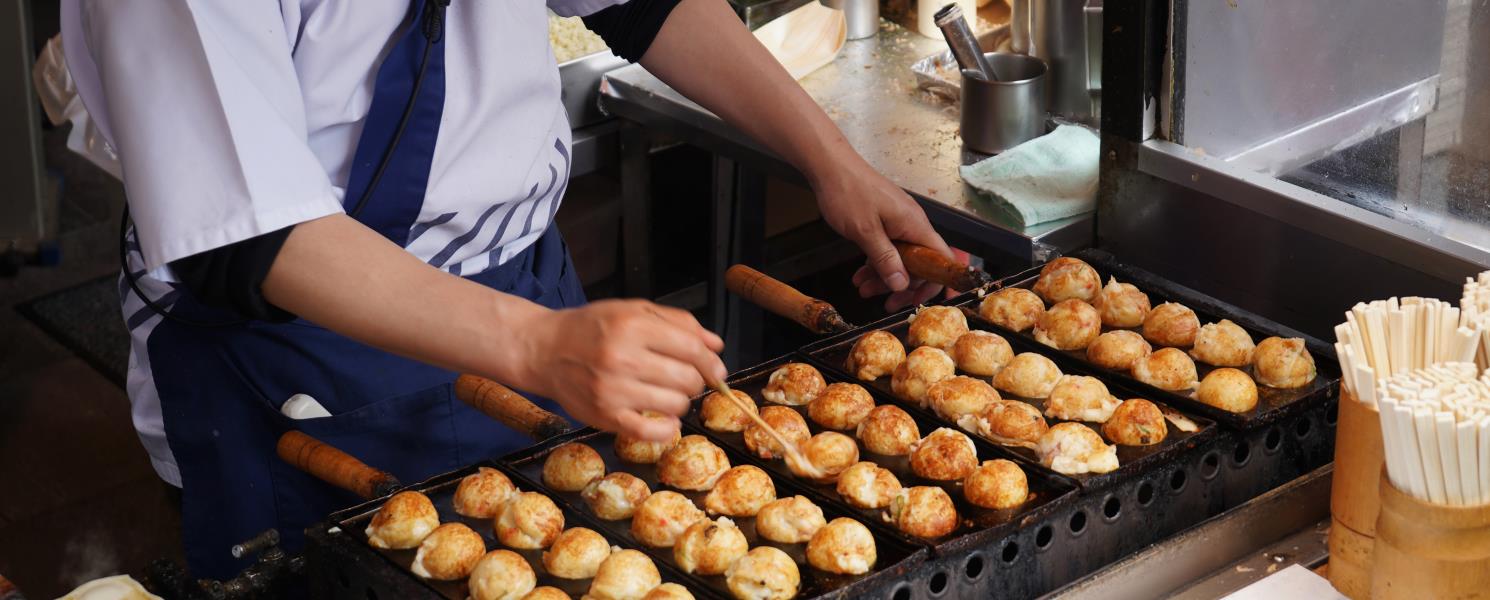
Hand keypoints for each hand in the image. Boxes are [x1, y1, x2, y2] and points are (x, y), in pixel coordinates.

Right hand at [514, 300, 726, 440]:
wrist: (544, 349)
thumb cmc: (591, 328)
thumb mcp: (634, 311)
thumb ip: (678, 323)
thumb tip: (716, 345)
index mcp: (632, 325)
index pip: (692, 348)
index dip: (711, 361)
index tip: (716, 369)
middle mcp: (622, 357)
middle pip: (687, 378)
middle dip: (695, 380)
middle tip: (684, 378)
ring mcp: (612, 389)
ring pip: (675, 404)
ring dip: (680, 401)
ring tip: (666, 393)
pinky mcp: (604, 415)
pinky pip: (650, 432)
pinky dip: (666, 429)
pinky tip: (664, 419)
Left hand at [813, 158, 952, 310]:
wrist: (830, 165)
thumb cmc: (848, 191)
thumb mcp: (865, 232)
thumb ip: (885, 259)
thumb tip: (901, 284)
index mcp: (914, 224)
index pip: (940, 259)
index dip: (933, 282)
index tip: (916, 300)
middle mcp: (911, 223)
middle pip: (919, 263)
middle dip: (902, 285)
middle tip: (886, 304)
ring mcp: (898, 222)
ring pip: (900, 258)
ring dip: (883, 277)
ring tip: (864, 289)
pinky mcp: (884, 221)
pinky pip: (887, 248)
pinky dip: (875, 263)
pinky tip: (860, 274)